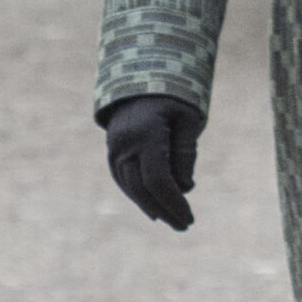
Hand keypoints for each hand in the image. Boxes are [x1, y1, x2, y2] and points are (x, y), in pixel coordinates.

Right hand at [101, 93, 203, 231]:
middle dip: (164, 210)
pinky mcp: (111, 149)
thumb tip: (185, 188)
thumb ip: (186, 152)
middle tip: (184, 225)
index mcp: (146, 133)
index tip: (189, 218)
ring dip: (150, 206)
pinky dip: (136, 195)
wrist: (141, 76)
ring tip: (171, 219)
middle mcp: (125, 143)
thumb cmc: (172, 95)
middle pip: (141, 188)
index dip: (174, 203)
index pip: (159, 180)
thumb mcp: (188, 118)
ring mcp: (114, 147)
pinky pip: (122, 178)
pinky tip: (152, 208)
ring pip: (129, 186)